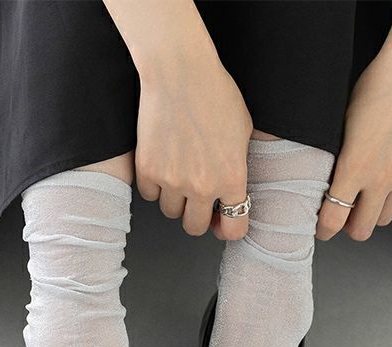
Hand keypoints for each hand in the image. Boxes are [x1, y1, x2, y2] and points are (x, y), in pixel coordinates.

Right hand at [135, 51, 252, 239]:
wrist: (180, 73)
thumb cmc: (215, 94)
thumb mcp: (243, 133)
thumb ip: (236, 168)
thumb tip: (230, 192)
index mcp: (231, 179)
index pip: (234, 228)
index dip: (228, 228)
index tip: (222, 222)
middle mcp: (202, 187)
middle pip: (194, 228)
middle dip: (197, 216)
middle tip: (196, 201)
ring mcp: (172, 181)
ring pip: (170, 212)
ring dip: (174, 199)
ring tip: (178, 174)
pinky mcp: (148, 171)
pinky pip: (149, 195)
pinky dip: (154, 185)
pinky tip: (161, 163)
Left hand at [317, 17, 391, 241]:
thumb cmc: (375, 86)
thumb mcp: (339, 125)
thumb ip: (333, 159)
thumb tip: (319, 182)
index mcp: (355, 167)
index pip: (333, 220)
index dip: (324, 229)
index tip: (321, 226)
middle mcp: (383, 177)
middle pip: (362, 229)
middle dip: (349, 225)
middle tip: (343, 215)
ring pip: (386, 218)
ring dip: (374, 212)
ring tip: (366, 196)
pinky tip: (390, 182)